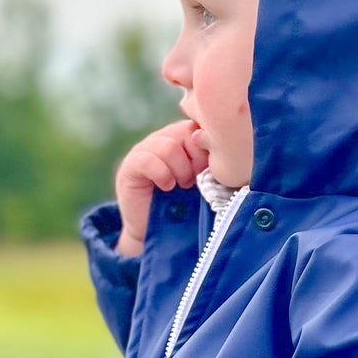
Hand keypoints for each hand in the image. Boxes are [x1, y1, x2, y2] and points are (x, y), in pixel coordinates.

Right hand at [114, 119, 210, 256]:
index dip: (208, 148)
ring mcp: (145, 149)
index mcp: (186, 138)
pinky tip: (167, 187)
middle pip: (186, 132)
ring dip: (180, 169)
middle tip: (196, 180)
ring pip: (168, 146)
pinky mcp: (131, 165)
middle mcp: (165, 138)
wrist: (160, 232)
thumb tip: (227, 153)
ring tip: (181, 185)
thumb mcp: (207, 182)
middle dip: (197, 159)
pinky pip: (147, 159)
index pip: (201, 126)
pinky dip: (162, 174)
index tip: (210, 170)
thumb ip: (214, 164)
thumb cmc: (189, 206)